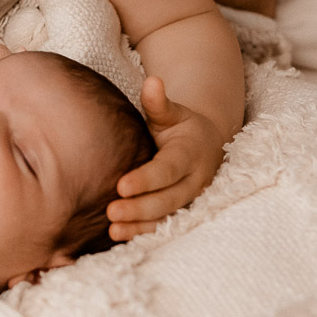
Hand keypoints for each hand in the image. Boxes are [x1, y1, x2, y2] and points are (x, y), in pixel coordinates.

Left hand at [107, 76, 224, 239]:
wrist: (206, 143)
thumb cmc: (180, 125)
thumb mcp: (172, 111)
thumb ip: (158, 102)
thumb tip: (152, 81)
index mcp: (190, 153)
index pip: (167, 170)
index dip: (146, 180)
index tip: (121, 185)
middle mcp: (193, 180)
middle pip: (167, 199)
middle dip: (140, 208)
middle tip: (111, 211)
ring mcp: (190, 199)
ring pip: (166, 217)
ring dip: (140, 226)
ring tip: (113, 229)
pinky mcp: (182, 211)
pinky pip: (164, 225)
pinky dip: (143, 232)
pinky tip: (120, 235)